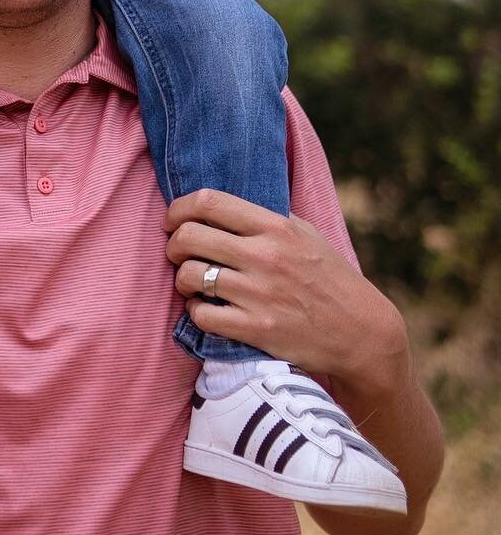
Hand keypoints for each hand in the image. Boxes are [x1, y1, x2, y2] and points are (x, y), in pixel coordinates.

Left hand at [165, 189, 409, 397]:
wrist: (362, 332)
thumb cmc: (330, 278)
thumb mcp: (306, 234)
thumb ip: (267, 217)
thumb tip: (219, 204)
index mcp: (277, 227)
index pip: (208, 201)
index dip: (179, 209)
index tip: (174, 220)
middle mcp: (266, 256)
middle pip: (189, 236)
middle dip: (173, 244)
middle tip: (178, 253)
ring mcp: (260, 294)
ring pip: (189, 276)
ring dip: (183, 280)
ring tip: (194, 283)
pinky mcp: (257, 329)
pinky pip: (201, 315)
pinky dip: (195, 312)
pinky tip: (207, 310)